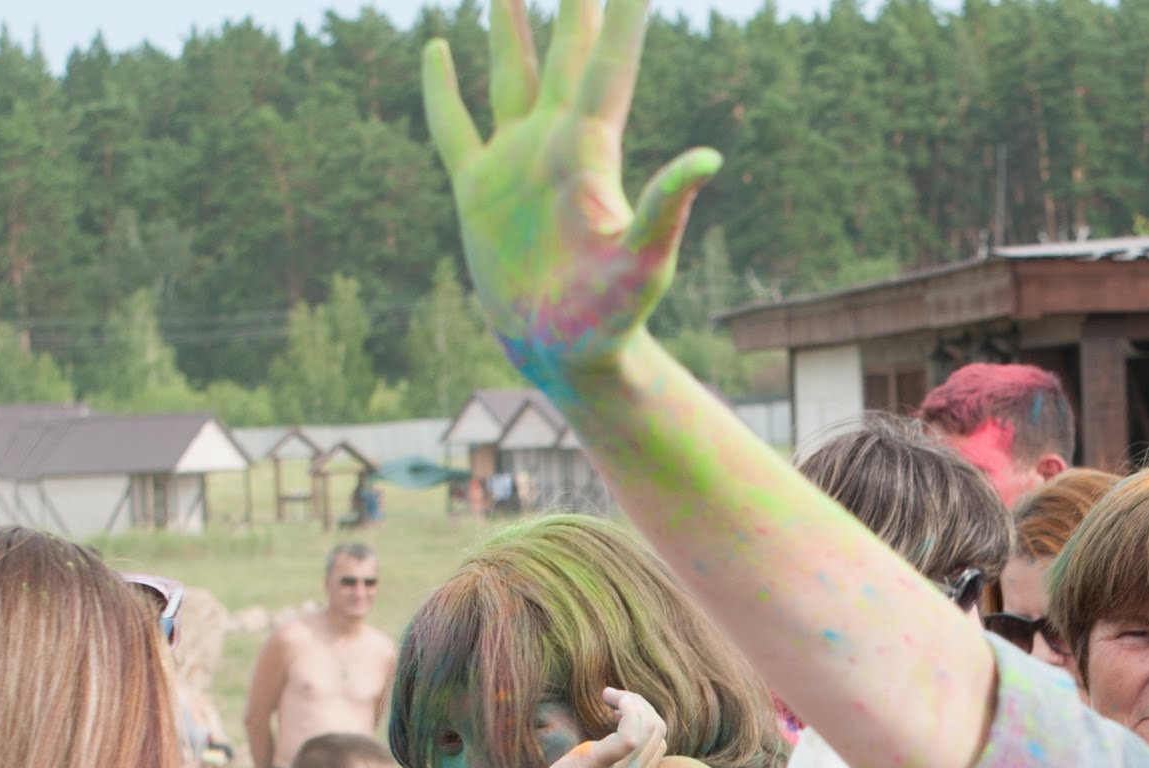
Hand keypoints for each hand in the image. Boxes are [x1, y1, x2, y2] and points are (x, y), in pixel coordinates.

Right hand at [422, 0, 718, 380]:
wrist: (564, 352)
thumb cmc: (612, 316)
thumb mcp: (644, 263)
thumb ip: (667, 208)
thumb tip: (710, 159)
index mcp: (591, 150)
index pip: (606, 65)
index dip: (618, 15)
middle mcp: (555, 143)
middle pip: (563, 53)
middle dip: (570, 4)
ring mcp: (514, 161)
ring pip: (509, 74)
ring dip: (507, 25)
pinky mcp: (477, 188)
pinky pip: (455, 125)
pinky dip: (441, 87)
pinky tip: (438, 48)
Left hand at [506, 686, 666, 767]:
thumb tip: (589, 760)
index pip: (657, 745)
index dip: (643, 722)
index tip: (614, 714)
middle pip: (658, 730)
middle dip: (640, 705)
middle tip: (611, 700)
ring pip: (650, 727)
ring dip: (634, 701)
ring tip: (609, 696)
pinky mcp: (595, 767)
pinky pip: (628, 738)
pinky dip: (628, 710)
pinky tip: (608, 699)